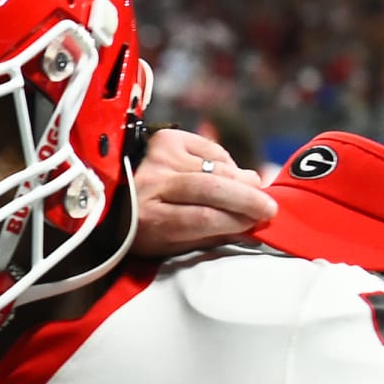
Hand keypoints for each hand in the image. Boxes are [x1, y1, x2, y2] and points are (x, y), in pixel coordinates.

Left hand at [132, 129, 276, 257]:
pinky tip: (228, 174)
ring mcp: (159, 157)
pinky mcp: (167, 139)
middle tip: (269, 208)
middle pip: (211, 188)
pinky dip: (226, 163)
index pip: (202, 218)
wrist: (113, 196)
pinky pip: (211, 150)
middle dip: (247, 198)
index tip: (257, 223)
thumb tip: (251, 227)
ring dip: (241, 180)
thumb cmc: (146, 227)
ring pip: (216, 167)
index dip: (235, 220)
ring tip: (254, 190)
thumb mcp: (171, 244)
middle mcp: (152, 184)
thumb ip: (209, 236)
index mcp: (149, 219)